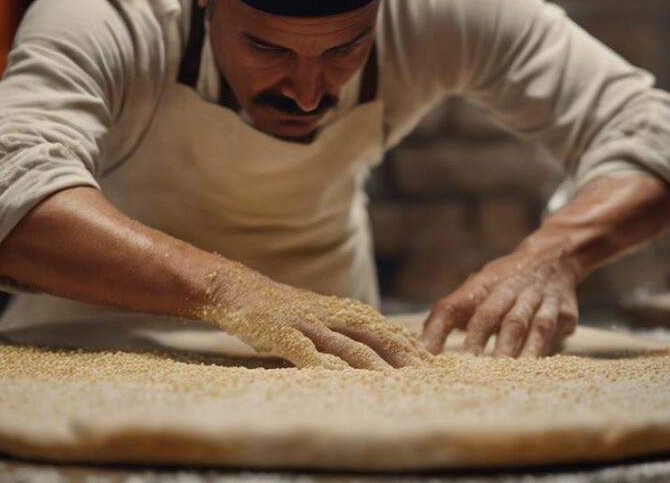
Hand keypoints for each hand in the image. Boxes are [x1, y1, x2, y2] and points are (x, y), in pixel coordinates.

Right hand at [199, 261, 429, 369]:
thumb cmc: (281, 308)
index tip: (430, 359)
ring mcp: (305, 323)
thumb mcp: (318, 314)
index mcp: (339, 310)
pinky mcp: (281, 334)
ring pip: (344, 344)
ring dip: (370, 362)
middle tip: (424, 371)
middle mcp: (328, 314)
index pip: (381, 326)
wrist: (238, 289)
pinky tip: (334, 377)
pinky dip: (320, 364)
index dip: (406, 341)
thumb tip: (374, 347)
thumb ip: (344, 328)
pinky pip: (303, 350)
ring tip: (391, 379)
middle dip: (399, 352)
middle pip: (371, 334)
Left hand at [420, 248, 578, 357]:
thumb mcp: (474, 291)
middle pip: (491, 314)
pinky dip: (544, 350)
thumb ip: (446, 316)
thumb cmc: (502, 285)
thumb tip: (419, 346)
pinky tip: (536, 369)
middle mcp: (510, 288)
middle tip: (468, 365)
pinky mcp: (564, 312)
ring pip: (526, 325)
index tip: (427, 354)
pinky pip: (554, 332)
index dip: (439, 330)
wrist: (553, 259)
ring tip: (505, 372)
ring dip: (516, 349)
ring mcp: (539, 299)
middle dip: (478, 339)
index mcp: (480, 284)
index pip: (452, 305)